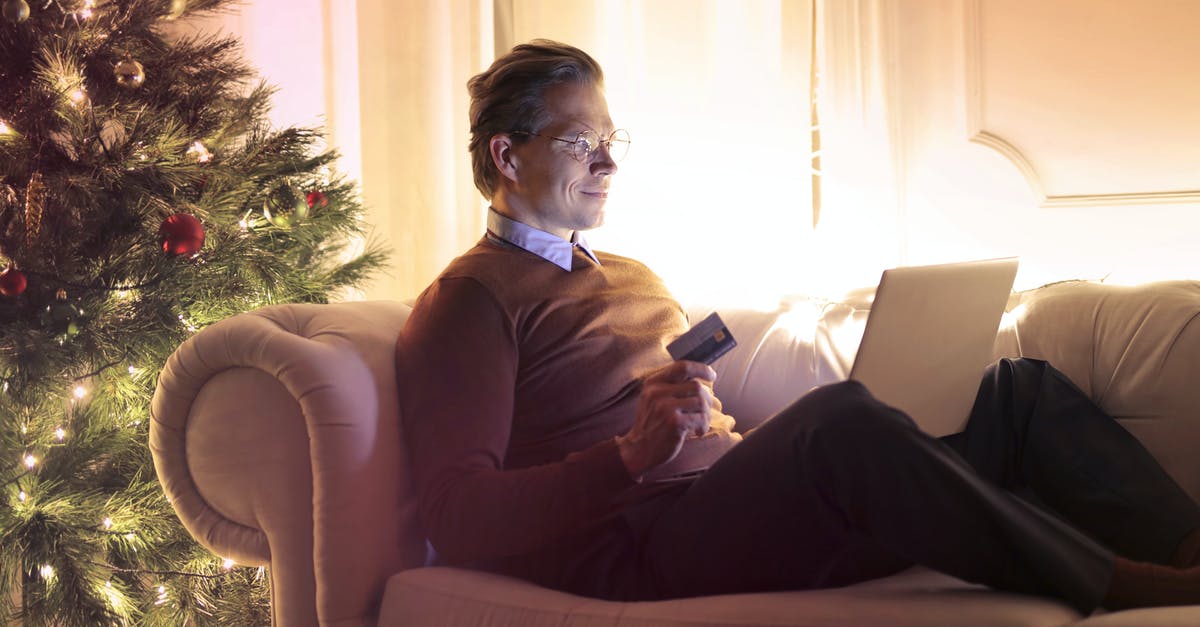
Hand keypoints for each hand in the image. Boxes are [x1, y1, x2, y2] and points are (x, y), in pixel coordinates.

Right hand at [616, 360, 716, 479]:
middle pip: (696, 385)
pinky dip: (704, 425)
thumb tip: (702, 380)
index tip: (712, 375)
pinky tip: (698, 431)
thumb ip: (671, 386)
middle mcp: (657, 392)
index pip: (682, 367)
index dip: (701, 369)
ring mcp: (665, 407)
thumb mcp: (653, 399)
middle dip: (707, 398)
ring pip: (701, 401)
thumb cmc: (651, 424)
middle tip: (705, 410)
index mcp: (653, 383)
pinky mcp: (674, 422)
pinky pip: (701, 418)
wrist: (638, 449)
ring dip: (706, 413)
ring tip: (701, 422)